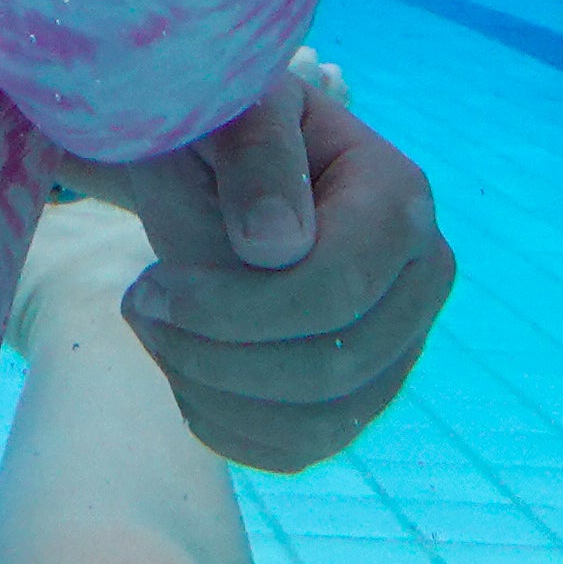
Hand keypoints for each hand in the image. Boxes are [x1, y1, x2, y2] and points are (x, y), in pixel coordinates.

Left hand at [58, 52, 454, 472]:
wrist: (219, 164)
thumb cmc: (221, 128)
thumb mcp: (229, 112)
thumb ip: (253, 156)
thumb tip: (274, 247)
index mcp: (399, 199)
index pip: (334, 289)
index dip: (230, 308)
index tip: (148, 283)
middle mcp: (423, 278)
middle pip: (331, 367)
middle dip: (213, 352)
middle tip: (139, 305)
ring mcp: (402, 344)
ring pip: (319, 424)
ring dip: (211, 392)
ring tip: (157, 332)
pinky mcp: (363, 394)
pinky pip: (299, 451)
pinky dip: (224, 424)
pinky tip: (183, 368)